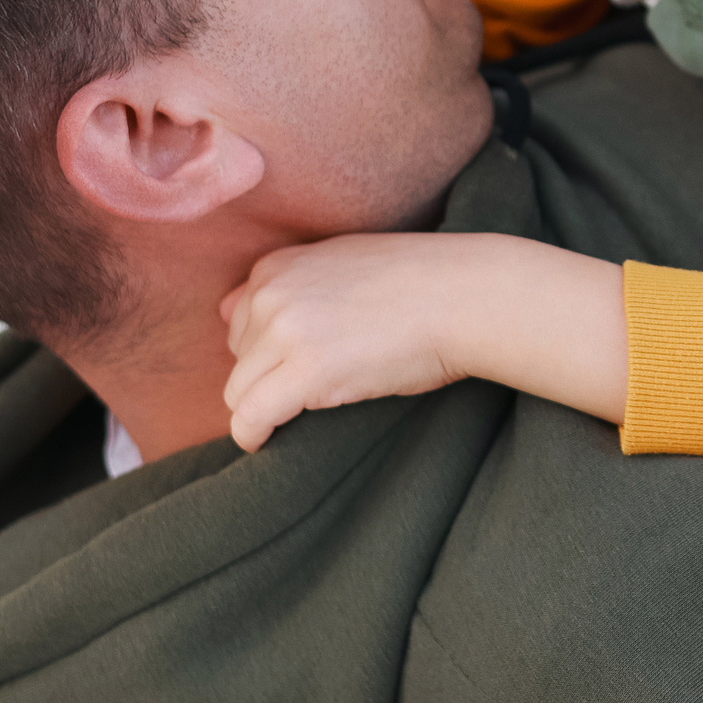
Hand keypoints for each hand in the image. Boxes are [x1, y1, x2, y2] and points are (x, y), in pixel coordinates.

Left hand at [219, 231, 628, 451]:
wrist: (465, 296)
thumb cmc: (419, 282)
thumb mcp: (344, 261)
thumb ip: (296, 282)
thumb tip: (237, 313)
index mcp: (277, 265)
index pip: (238, 322)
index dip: (265, 351)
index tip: (295, 365)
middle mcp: (271, 293)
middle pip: (238, 359)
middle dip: (266, 377)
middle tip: (313, 387)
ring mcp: (285, 332)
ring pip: (240, 392)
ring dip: (263, 407)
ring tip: (301, 414)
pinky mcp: (305, 373)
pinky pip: (250, 417)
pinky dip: (253, 435)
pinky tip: (266, 442)